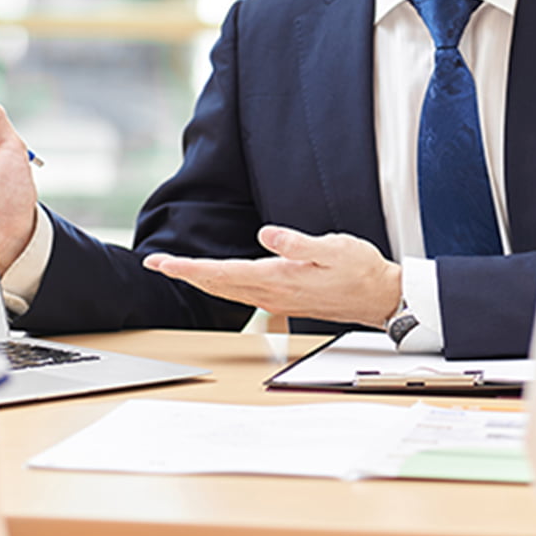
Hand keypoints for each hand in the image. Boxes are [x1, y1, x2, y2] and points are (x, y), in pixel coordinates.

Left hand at [143, 226, 401, 328]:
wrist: (380, 297)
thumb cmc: (359, 269)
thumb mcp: (333, 247)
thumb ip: (297, 243)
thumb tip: (266, 235)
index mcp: (278, 278)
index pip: (222, 272)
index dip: (188, 267)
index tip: (162, 263)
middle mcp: (271, 293)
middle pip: (217, 285)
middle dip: (183, 274)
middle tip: (155, 263)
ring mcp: (276, 299)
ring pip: (227, 291)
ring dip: (199, 279)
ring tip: (176, 268)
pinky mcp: (283, 299)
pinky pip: (241, 294)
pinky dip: (220, 285)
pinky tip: (215, 280)